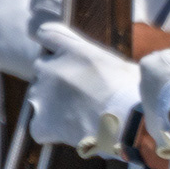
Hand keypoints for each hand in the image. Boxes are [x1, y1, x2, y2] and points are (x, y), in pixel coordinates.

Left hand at [30, 24, 141, 156]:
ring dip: (51, 104)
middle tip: (77, 94)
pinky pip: (37, 126)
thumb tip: (95, 64)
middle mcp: (52, 68)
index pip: (45, 34)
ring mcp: (43, 95)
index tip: (59, 55)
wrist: (129, 122)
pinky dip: (49, 131)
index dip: (52, 46)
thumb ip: (94, 57)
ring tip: (76, 116)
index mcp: (72, 50)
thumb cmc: (132, 92)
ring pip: (37, 96)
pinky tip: (68, 134)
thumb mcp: (117, 63)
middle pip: (42, 67)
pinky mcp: (42, 121)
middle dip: (54, 78)